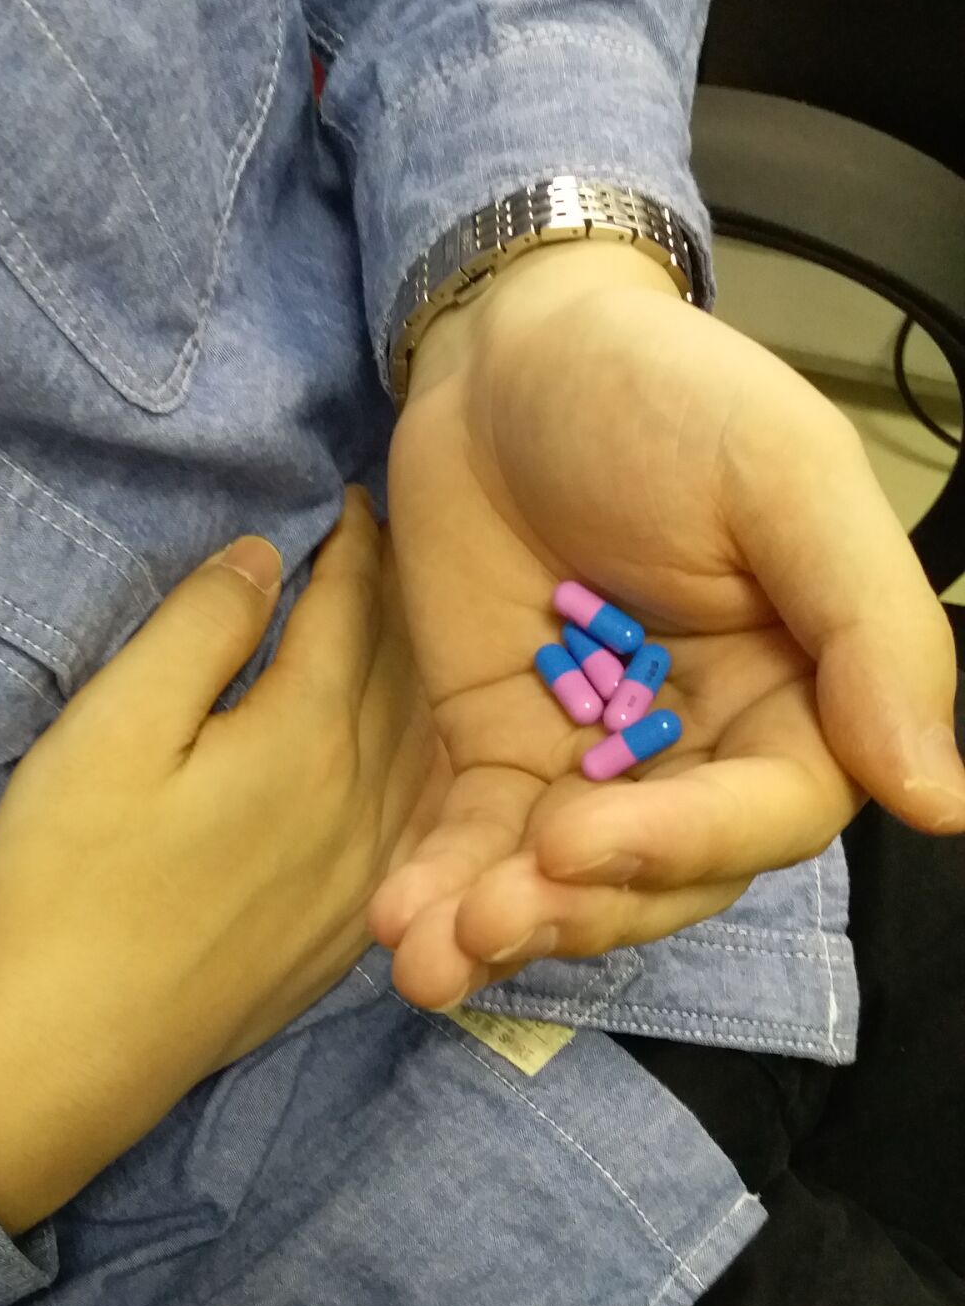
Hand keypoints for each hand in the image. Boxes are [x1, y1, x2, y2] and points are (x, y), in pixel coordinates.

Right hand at [0, 487, 448, 1231]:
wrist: (78, 1044)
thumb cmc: (74, 875)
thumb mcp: (112, 728)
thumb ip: (196, 630)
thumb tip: (263, 555)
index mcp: (305, 735)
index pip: (349, 613)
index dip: (352, 547)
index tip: (356, 498)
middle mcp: (361, 798)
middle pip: (400, 672)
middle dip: (398, 599)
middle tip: (392, 545)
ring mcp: (365, 871)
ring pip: (420, 745)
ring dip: (419, 677)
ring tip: (407, 631)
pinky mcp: (348, 927)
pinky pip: (415, 818)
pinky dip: (421, 762)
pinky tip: (411, 755)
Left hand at [370, 241, 964, 1010]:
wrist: (505, 351)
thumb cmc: (662, 390)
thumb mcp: (785, 475)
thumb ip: (872, 628)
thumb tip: (941, 800)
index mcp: (802, 692)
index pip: (771, 810)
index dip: (686, 844)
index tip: (582, 841)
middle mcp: (704, 745)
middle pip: (664, 872)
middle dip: (582, 906)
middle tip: (492, 919)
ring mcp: (593, 758)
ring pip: (566, 877)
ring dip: (503, 923)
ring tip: (426, 953)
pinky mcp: (497, 749)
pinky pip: (476, 836)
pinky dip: (441, 882)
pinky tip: (395, 920)